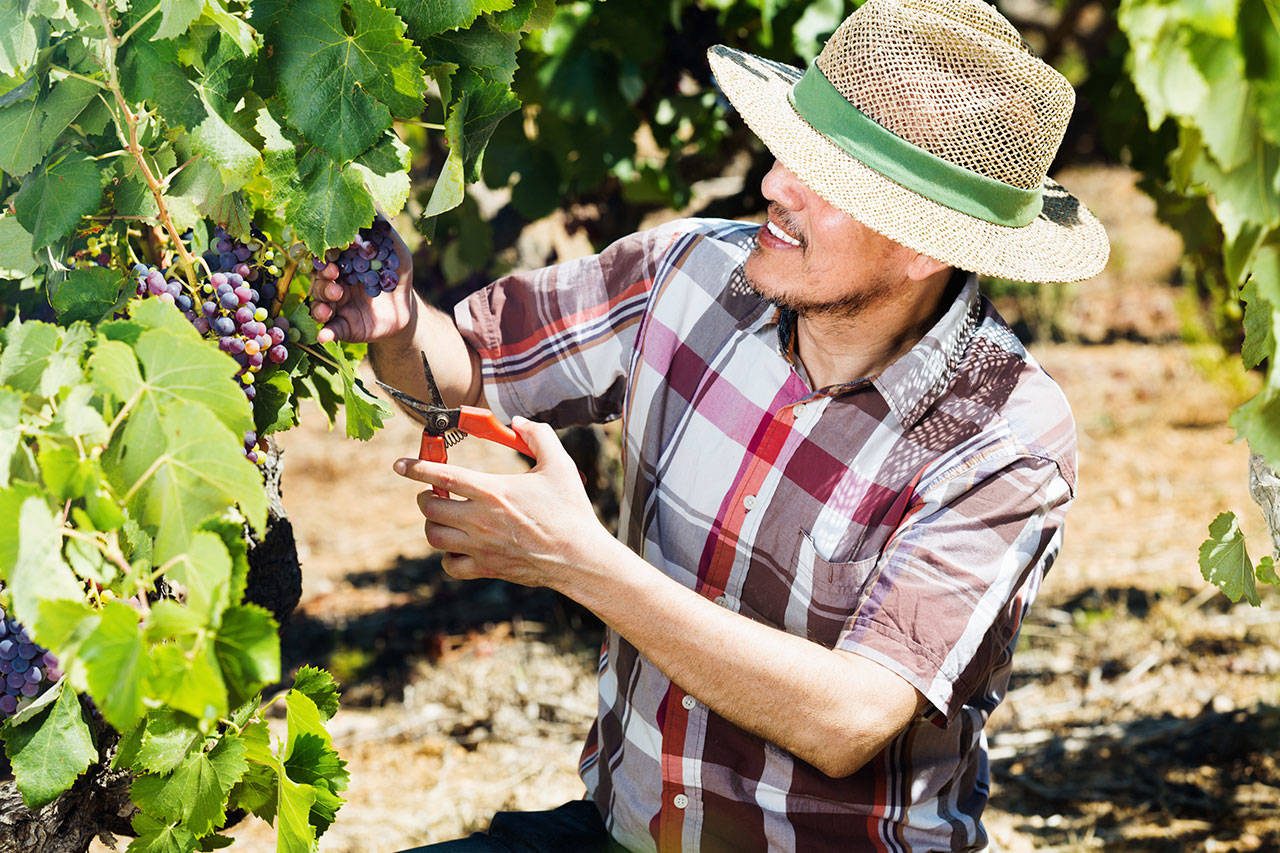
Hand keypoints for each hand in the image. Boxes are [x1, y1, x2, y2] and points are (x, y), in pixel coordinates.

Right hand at [309, 217, 417, 342]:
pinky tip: (325, 334)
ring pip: (319, 303)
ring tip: (331, 303)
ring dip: (320, 303)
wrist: (407, 308)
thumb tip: (368, 197)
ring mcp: (334, 305)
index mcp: (340, 261)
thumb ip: (380, 227)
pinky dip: (325, 332)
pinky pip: (329, 330)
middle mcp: (331, 281)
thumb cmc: (396, 272)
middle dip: (322, 278)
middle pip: (317, 278)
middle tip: (334, 278)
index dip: (326, 255)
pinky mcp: (341, 327)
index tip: (332, 256)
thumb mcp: (394, 248)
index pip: (325, 256)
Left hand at [392, 418, 612, 588]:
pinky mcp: (486, 568)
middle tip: (437, 492)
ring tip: (446, 516)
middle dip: (426, 496)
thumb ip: (538, 436)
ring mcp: (480, 547)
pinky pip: (450, 565)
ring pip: (434, 535)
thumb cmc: (570, 511)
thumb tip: (518, 422)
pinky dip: (448, 555)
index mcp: (493, 490)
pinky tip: (460, 546)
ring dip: (433, 523)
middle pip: (429, 506)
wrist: (579, 558)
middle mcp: (480, 519)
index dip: (415, 467)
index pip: (442, 475)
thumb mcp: (559, 465)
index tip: (400, 464)